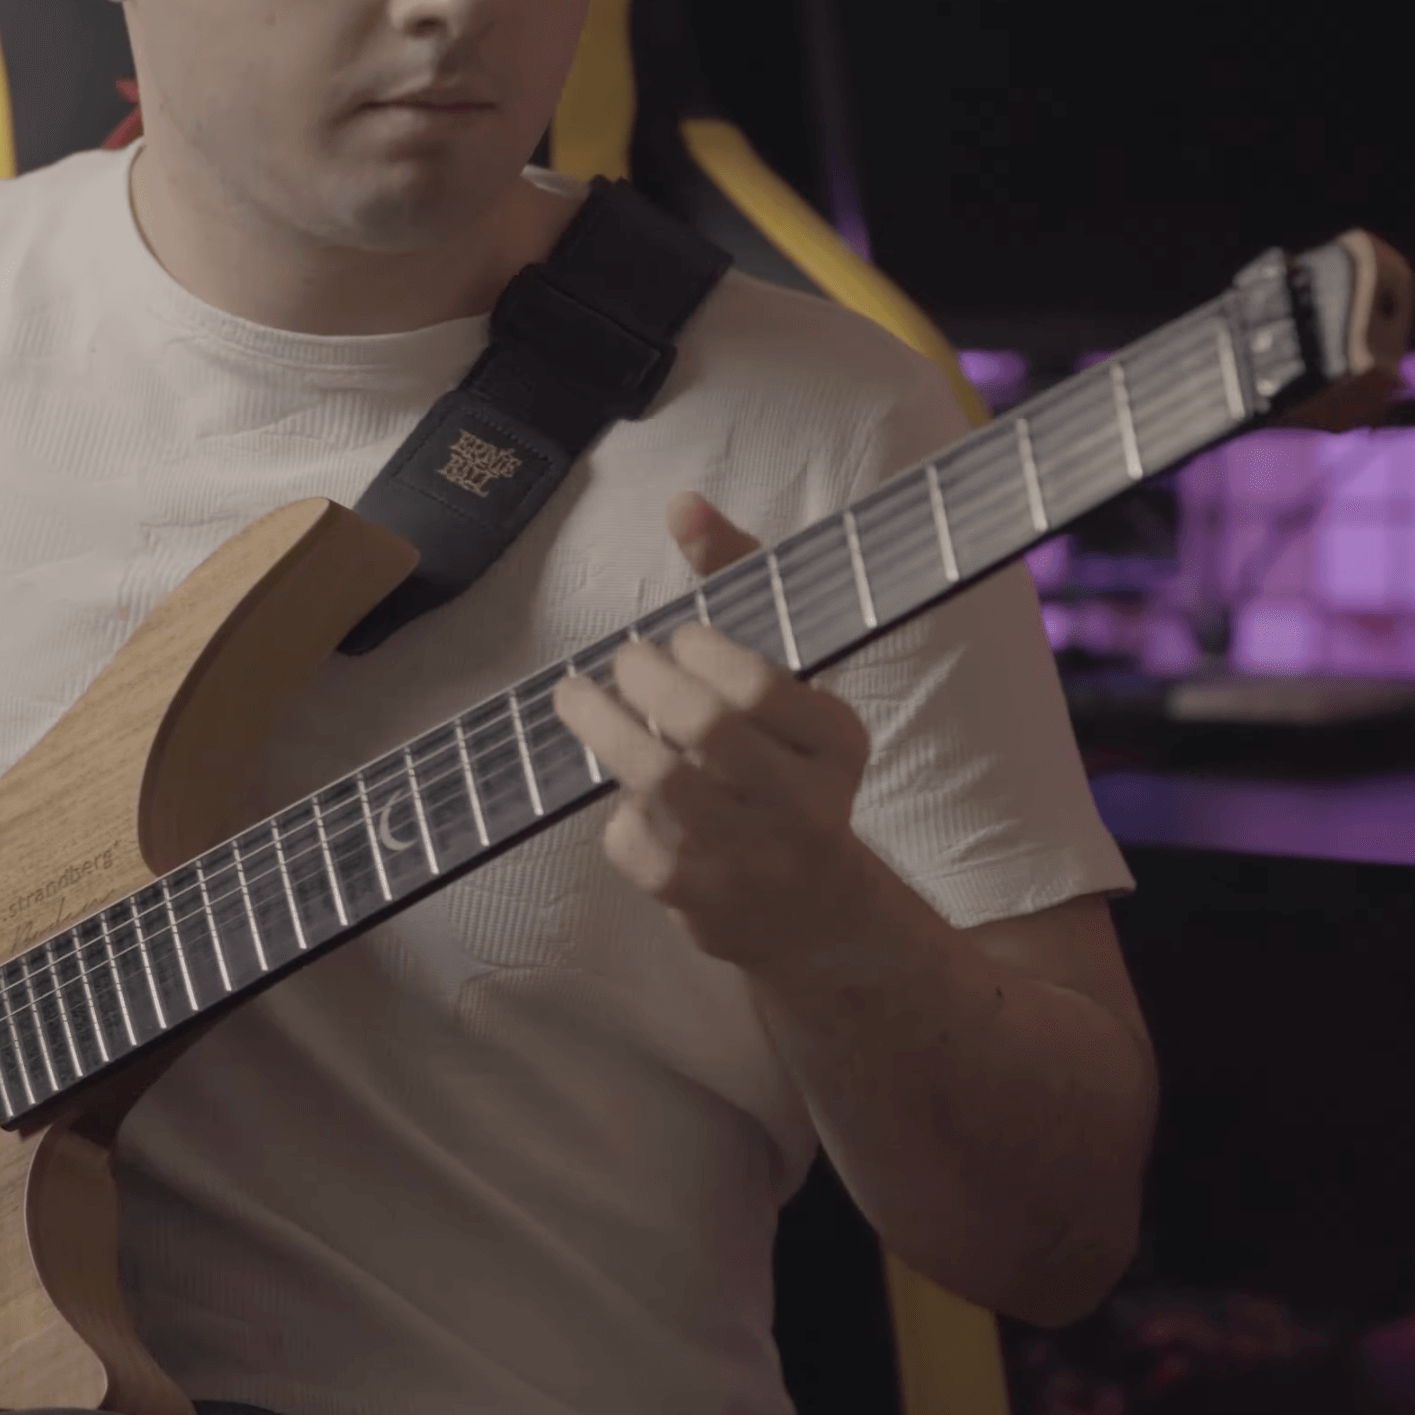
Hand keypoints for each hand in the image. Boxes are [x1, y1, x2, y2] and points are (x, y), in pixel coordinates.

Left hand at [551, 492, 876, 970]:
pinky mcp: (693, 899)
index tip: (677, 640)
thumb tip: (681, 504)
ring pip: (655, 780)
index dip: (699, 651)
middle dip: (641, 680)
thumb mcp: (790, 681)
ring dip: (601, 728)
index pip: (757, 684)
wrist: (810, 910)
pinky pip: (629, 834)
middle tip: (620, 664)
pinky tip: (629, 792)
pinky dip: (615, 805)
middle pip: (702, 727)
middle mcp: (802, 806)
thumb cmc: (786, 765)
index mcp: (837, 744)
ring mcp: (746, 859)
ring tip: (576, 697)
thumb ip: (740, 583)